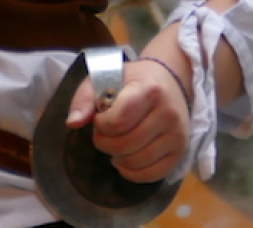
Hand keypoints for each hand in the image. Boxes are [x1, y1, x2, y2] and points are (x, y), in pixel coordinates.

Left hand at [66, 54, 191, 182]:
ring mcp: (177, 134)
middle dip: (105, 143)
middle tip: (105, 133)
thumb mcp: (104, 77)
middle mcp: (168, 113)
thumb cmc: (132, 80)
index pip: (118, 122)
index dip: (101, 125)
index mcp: (149, 90)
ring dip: (117, 158)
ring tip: (116, 144)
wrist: (169, 80)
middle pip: (125, 145)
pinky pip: (152, 175)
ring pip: (137, 162)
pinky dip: (132, 173)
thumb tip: (72, 123)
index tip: (100, 118)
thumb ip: (85, 98)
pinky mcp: (180, 151)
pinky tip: (126, 159)